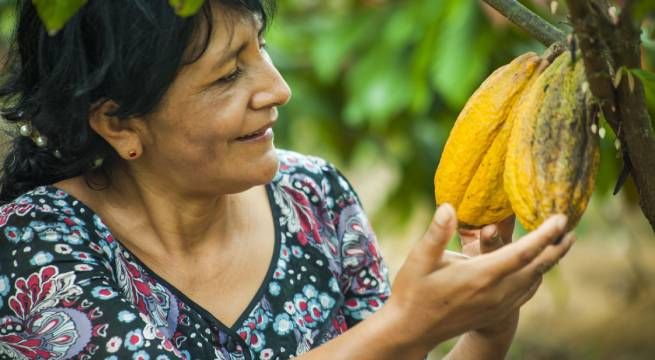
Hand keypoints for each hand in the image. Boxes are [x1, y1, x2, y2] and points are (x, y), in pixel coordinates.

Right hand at [387, 204, 573, 355]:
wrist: (412, 329)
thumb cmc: (413, 291)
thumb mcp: (419, 260)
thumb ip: (436, 233)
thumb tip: (449, 207)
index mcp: (481, 276)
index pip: (522, 252)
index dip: (544, 234)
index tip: (561, 218)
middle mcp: (495, 292)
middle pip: (536, 266)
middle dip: (556, 246)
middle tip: (571, 228)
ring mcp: (497, 305)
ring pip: (533, 280)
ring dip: (549, 261)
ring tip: (561, 244)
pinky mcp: (494, 312)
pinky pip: (524, 292)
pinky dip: (536, 276)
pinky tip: (537, 270)